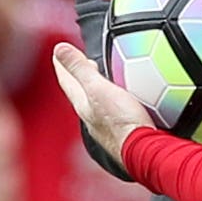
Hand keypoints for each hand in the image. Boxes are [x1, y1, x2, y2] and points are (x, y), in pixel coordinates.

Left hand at [52, 43, 154, 164]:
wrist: (143, 150)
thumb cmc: (121, 122)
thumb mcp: (98, 88)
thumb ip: (80, 68)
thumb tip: (59, 49)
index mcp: (83, 104)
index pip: (67, 80)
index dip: (62, 64)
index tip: (58, 51)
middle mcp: (91, 117)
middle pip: (79, 92)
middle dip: (77, 75)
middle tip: (77, 61)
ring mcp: (105, 126)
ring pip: (94, 102)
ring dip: (93, 87)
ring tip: (97, 77)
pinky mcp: (120, 132)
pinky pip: (108, 111)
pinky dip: (108, 100)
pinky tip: (118, 101)